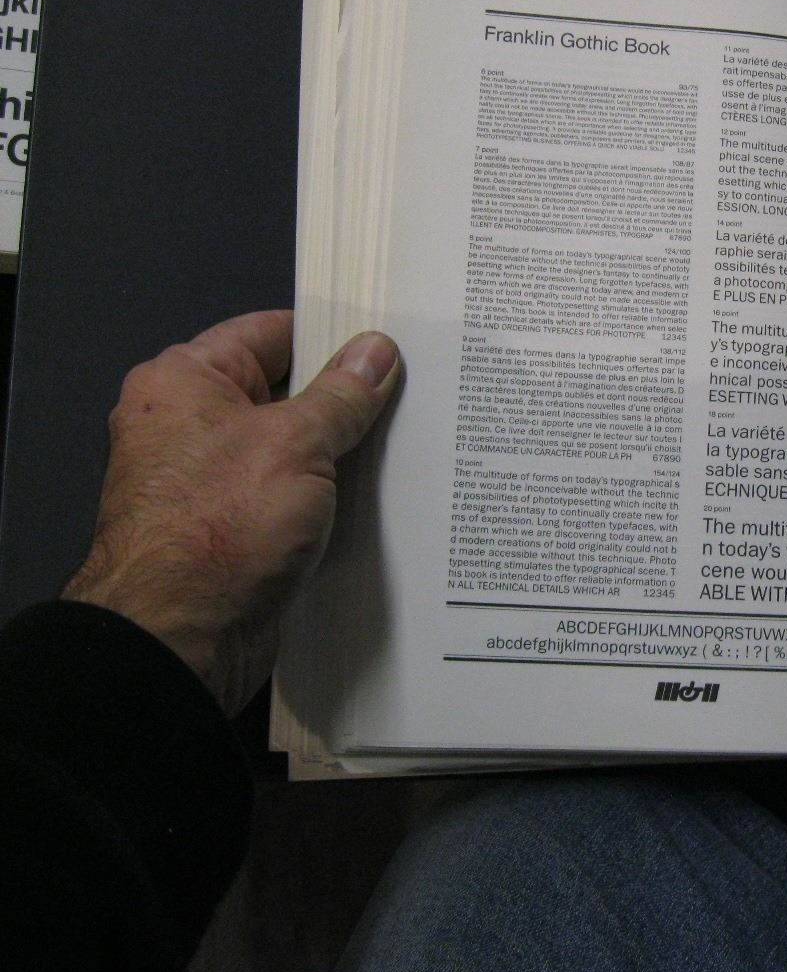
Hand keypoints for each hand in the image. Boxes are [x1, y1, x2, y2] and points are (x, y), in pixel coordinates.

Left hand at [62, 310, 400, 716]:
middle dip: (345, 395)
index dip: (330, 334)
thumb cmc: (224, 523)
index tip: (393, 339)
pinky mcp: (233, 530)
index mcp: (183, 382)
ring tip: (416, 438)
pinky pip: (290, 496)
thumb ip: (342, 395)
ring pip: (291, 448)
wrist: (180, 637)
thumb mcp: (296, 443)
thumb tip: (377, 350)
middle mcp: (188, 424)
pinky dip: (329, 495)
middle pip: (282, 391)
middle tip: (420, 388)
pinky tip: (384, 495)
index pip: (267, 333)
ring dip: (343, 450)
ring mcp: (209, 481)